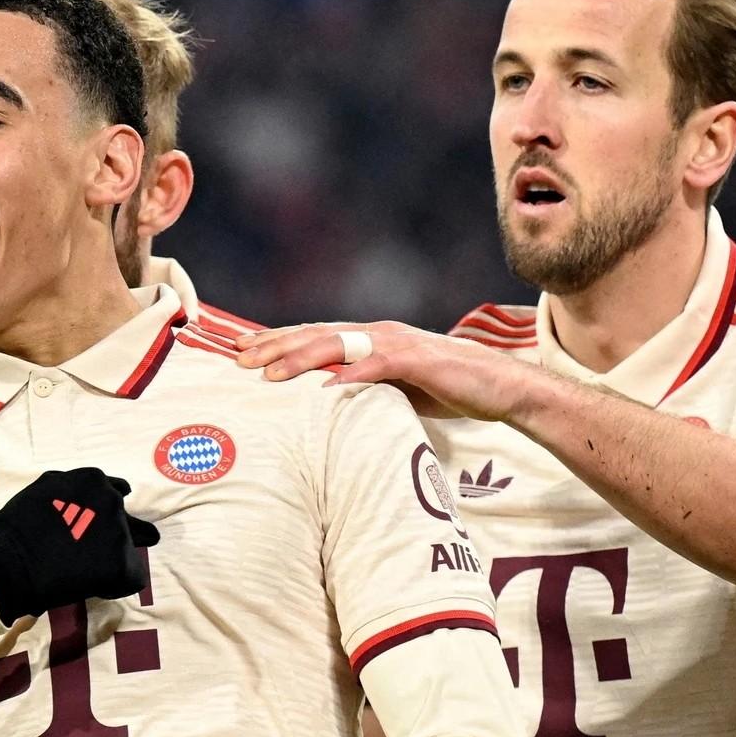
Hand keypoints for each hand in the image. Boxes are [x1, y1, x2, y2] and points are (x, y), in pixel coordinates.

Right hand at [0, 468, 159, 622]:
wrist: (7, 561)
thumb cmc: (13, 528)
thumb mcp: (44, 493)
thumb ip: (70, 495)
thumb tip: (79, 507)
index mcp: (91, 479)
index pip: (113, 493)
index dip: (101, 516)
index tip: (87, 530)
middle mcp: (112, 499)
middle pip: (127, 521)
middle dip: (115, 535)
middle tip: (97, 553)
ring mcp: (119, 531)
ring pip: (129, 549)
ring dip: (113, 559)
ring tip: (87, 572)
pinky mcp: (123, 563)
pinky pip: (131, 577)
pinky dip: (115, 585)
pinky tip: (90, 587)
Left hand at [237, 321, 534, 421]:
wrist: (497, 387)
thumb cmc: (446, 389)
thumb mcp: (394, 389)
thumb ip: (362, 389)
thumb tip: (327, 402)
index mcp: (370, 340)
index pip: (314, 336)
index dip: (277, 341)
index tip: (241, 349)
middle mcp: (378, 334)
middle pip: (316, 335)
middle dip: (275, 345)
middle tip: (237, 356)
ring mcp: (397, 344)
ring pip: (339, 345)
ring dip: (301, 357)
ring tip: (269, 373)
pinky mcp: (418, 360)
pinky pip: (379, 367)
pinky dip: (351, 376)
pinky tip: (326, 388)